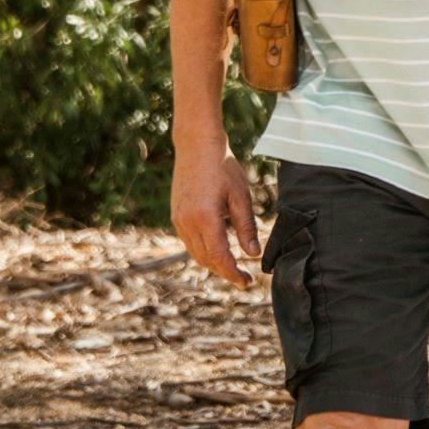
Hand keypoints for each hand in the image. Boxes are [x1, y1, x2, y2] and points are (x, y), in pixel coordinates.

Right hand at [171, 145, 261, 288]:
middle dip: (225, 272)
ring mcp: (178, 219)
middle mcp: (187, 222)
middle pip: (206, 260)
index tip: (247, 283)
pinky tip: (218, 249)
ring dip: (214, 264)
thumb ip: (246, 227)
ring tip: (233, 267)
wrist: (197, 146)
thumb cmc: (223, 167)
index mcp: (205, 219)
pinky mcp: (176, 215)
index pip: (219, 257)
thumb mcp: (241, 196)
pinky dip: (204, 251)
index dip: (233, 273)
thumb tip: (253, 254)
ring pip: (196, 253)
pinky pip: (189, 242)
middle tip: (244, 279)